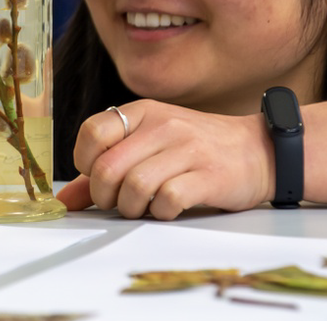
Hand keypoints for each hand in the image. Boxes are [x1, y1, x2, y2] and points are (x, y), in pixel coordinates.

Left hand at [57, 99, 274, 219]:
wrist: (259, 151)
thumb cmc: (198, 149)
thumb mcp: (151, 144)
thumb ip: (106, 167)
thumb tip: (66, 200)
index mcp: (144, 112)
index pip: (92, 133)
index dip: (85, 163)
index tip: (98, 175)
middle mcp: (163, 126)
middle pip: (107, 168)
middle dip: (105, 197)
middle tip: (118, 202)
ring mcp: (187, 150)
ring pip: (134, 187)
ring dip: (131, 208)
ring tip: (143, 207)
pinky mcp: (208, 177)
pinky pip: (167, 200)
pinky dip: (161, 213)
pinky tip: (168, 208)